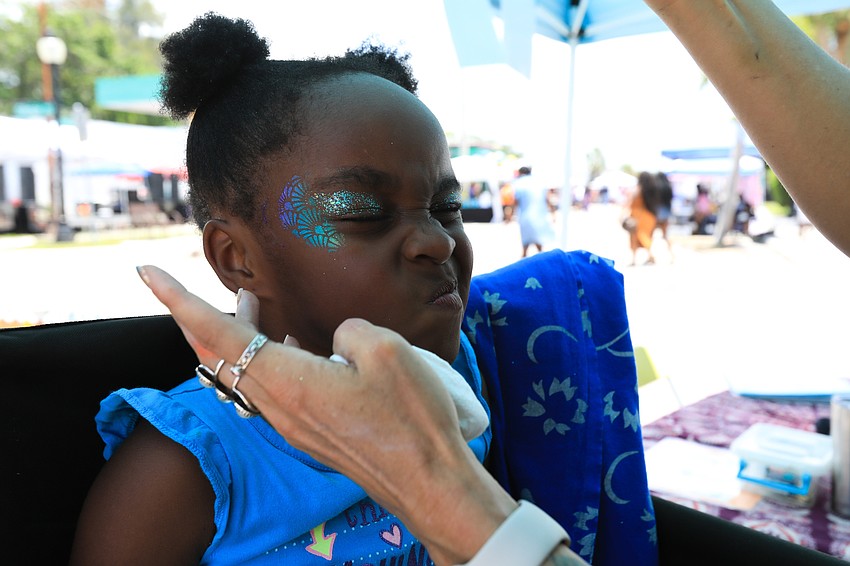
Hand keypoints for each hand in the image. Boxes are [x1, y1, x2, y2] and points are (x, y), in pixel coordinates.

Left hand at [136, 265, 515, 564]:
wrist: (427, 482)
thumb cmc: (408, 417)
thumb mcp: (385, 350)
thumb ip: (347, 331)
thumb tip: (334, 340)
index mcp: (288, 380)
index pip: (215, 334)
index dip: (178, 300)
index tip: (147, 273)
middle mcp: (278, 406)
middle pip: (219, 356)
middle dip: (200, 317)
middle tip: (190, 287)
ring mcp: (293, 424)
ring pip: (245, 373)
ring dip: (237, 337)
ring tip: (249, 305)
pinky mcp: (311, 433)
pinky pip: (271, 389)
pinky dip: (266, 359)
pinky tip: (295, 346)